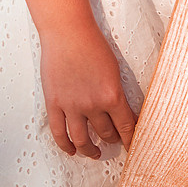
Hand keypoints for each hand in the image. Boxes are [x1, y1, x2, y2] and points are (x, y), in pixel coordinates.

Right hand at [39, 19, 136, 157]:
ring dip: (90, 150)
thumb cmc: (94, 45)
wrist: (68, 33)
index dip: (130, 140)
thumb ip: (117, 93)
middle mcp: (93, 105)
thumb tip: (123, 113)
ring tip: (96, 154)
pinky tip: (72, 151)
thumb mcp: (114, 69)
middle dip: (113, 139)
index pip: (126, 127)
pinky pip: (59, 132)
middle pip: (106, 133)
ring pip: (82, 140)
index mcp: (112, 95)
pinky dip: (66, 145)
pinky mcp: (54, 104)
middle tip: (115, 141)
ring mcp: (72, 106)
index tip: (133, 147)